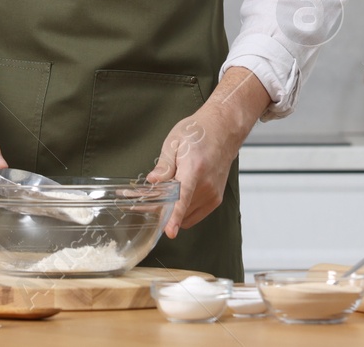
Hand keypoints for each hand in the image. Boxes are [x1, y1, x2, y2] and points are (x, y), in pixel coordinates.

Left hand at [145, 68, 270, 237]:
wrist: (223, 131)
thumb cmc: (198, 133)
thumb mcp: (174, 142)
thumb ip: (164, 165)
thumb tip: (152, 181)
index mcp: (194, 169)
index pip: (183, 197)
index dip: (175, 216)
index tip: (169, 232)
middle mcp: (206, 185)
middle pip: (179, 209)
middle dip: (159, 209)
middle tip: (140, 200)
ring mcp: (213, 194)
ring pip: (185, 215)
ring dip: (171, 211)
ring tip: (160, 194)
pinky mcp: (215, 200)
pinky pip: (193, 215)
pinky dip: (182, 211)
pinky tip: (175, 197)